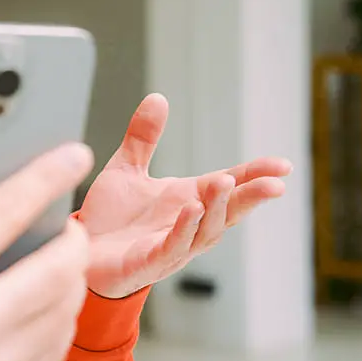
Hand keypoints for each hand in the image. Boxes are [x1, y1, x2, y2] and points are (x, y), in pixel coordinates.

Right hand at [0, 125, 93, 360]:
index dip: (48, 175)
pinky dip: (61, 317)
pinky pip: (55, 347)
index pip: (8, 210)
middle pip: (57, 266)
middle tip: (66, 222)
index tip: (75, 154)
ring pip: (65, 308)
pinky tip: (46, 301)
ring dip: (72, 277)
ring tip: (57, 259)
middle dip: (74, 236)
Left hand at [78, 93, 292, 298]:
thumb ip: (143, 137)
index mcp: (189, 200)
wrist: (78, 251)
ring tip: (225, 182)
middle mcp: (188, 225)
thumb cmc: (110, 217)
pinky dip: (185, 229)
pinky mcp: (148, 263)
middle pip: (228, 212)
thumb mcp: (126, 169)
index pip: (231, 187)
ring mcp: (171, 247)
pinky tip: (191, 209)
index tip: (283, 166)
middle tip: (274, 183)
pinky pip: (173, 247)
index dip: (256, 176)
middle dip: (251, 197)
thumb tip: (158, 97)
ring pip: (206, 231)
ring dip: (218, 208)